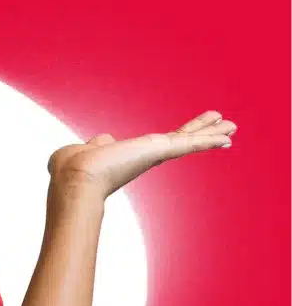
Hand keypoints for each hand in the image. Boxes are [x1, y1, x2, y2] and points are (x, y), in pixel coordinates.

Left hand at [47, 111, 236, 199]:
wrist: (75, 180)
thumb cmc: (71, 169)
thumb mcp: (83, 150)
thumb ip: (97, 144)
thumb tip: (102, 140)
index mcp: (130, 155)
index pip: (158, 145)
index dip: (174, 139)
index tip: (186, 135)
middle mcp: (145, 156)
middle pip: (180, 141)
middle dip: (202, 132)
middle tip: (225, 126)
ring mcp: (154, 154)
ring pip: (189, 140)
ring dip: (211, 132)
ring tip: (232, 125)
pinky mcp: (159, 151)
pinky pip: (189, 143)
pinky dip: (208, 139)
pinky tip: (227, 136)